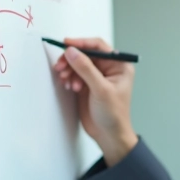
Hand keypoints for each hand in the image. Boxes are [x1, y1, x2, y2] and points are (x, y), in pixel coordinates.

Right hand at [52, 37, 137, 165]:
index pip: (98, 46)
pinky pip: (75, 74)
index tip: (66, 44)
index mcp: (119, 65)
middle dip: (72, 59)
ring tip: (65, 80)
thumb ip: (86, 69)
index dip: (82, 43)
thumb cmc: (113, 114)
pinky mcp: (87, 85)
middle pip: (86, 54)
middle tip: (60, 66)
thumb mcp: (101, 89)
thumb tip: (72, 51)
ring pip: (78, 64)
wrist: (108, 135)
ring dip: (69, 69)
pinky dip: (69, 77)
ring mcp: (97, 77)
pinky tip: (68, 85)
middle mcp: (109, 68)